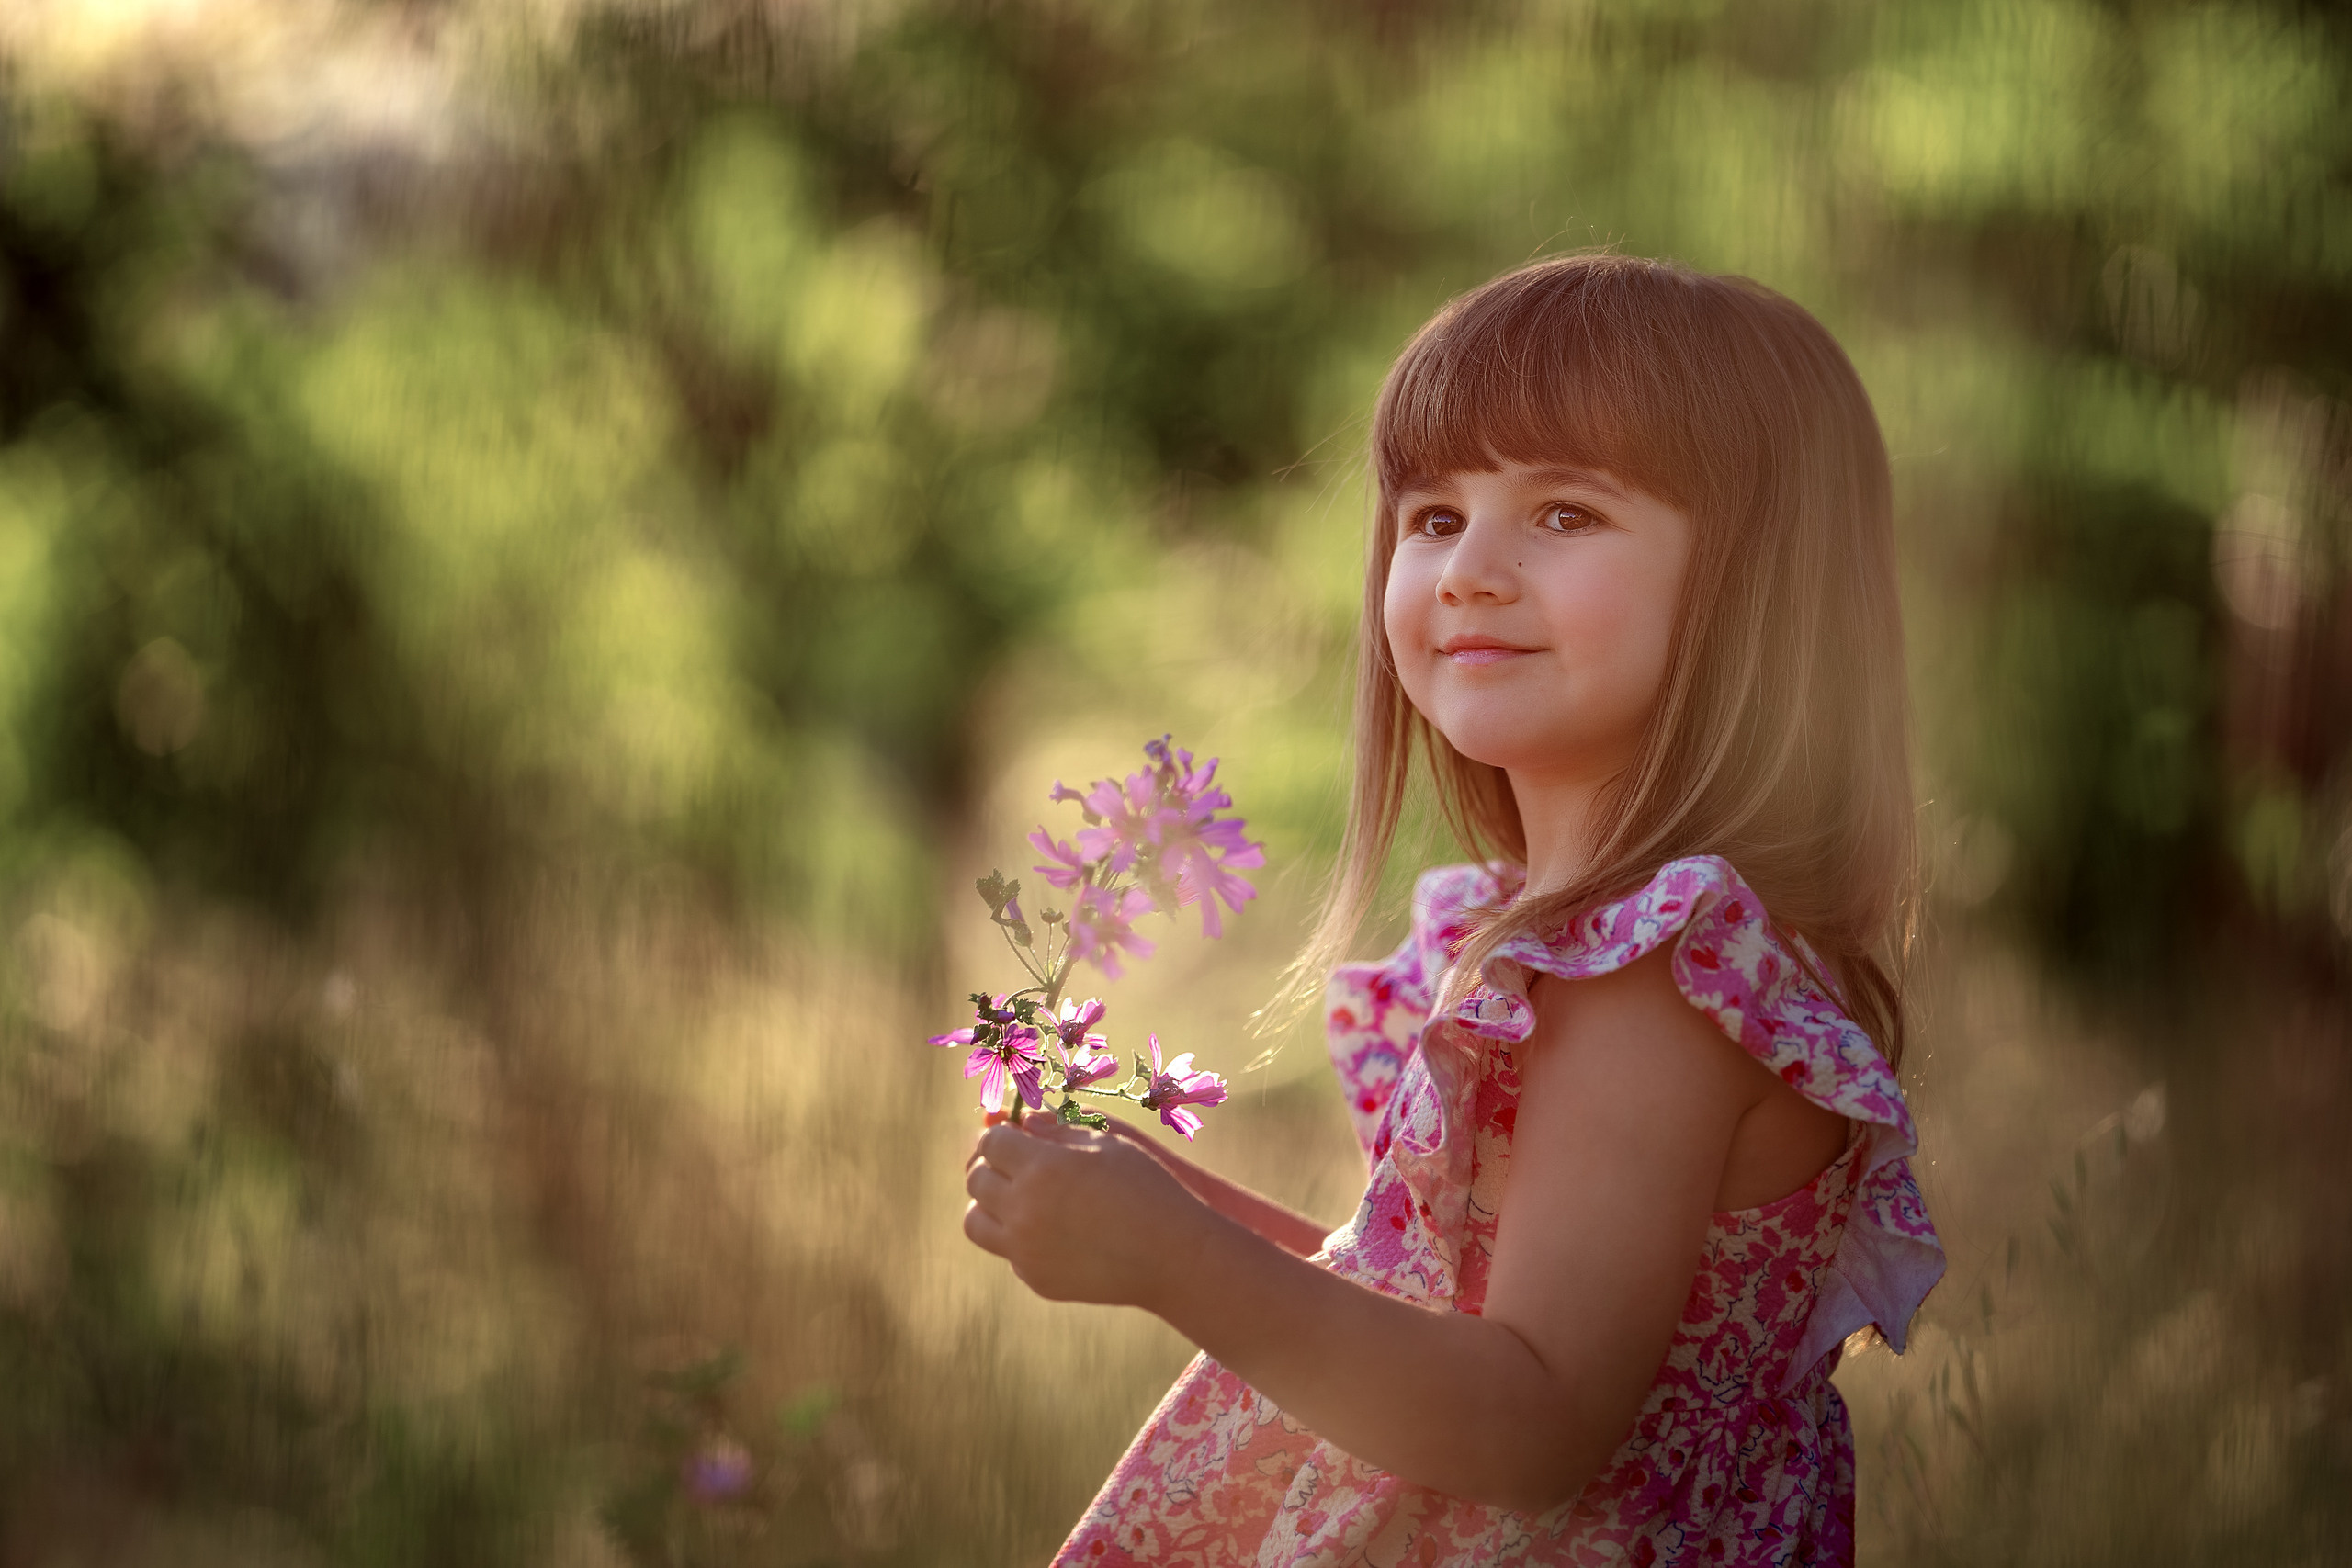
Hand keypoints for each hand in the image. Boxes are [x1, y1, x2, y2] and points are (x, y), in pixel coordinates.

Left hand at [962, 1116, 1207, 1305]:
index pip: (991, 1142)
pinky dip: (1017, 1236)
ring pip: (975, 1221)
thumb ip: (1056, 1130)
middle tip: (1014, 1162)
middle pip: (976, 1180)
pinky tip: (1050, 1229)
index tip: (1014, 1135)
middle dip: (991, 1164)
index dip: (1000, 1134)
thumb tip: (1021, 1120)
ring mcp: (1025, 1250)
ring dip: (988, 1203)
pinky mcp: (1035, 1278)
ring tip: (1016, 1197)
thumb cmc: (1146, 1188)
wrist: (1172, 1257)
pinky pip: (1007, 1251)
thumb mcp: (1106, 1144)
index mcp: (1041, 1169)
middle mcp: (1024, 1211)